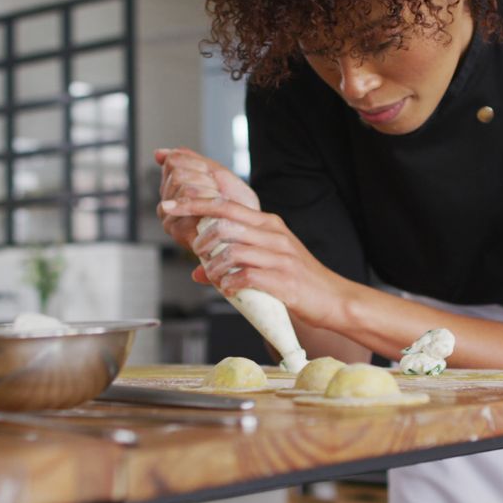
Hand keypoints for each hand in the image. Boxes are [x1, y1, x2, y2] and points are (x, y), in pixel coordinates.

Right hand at [154, 148, 258, 266]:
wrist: (253, 225)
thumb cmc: (235, 202)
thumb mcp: (213, 173)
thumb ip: (187, 160)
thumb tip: (158, 153)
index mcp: (170, 191)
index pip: (173, 161)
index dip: (199, 166)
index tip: (212, 178)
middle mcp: (165, 208)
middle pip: (177, 176)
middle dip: (205, 179)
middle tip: (217, 194)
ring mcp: (171, 222)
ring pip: (185, 189)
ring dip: (210, 192)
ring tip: (217, 203)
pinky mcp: (181, 234)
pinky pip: (191, 206)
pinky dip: (211, 203)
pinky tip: (218, 212)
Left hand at [160, 196, 351, 327]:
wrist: (334, 298)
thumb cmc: (299, 280)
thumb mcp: (267, 262)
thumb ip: (233, 261)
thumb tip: (198, 271)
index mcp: (268, 224)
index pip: (225, 204)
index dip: (193, 203)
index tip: (169, 205)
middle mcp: (273, 234)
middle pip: (224, 223)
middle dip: (201, 238)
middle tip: (196, 253)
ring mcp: (279, 257)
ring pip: (232, 251)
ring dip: (213, 266)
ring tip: (212, 276)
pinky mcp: (283, 280)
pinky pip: (245, 277)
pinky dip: (229, 284)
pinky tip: (228, 289)